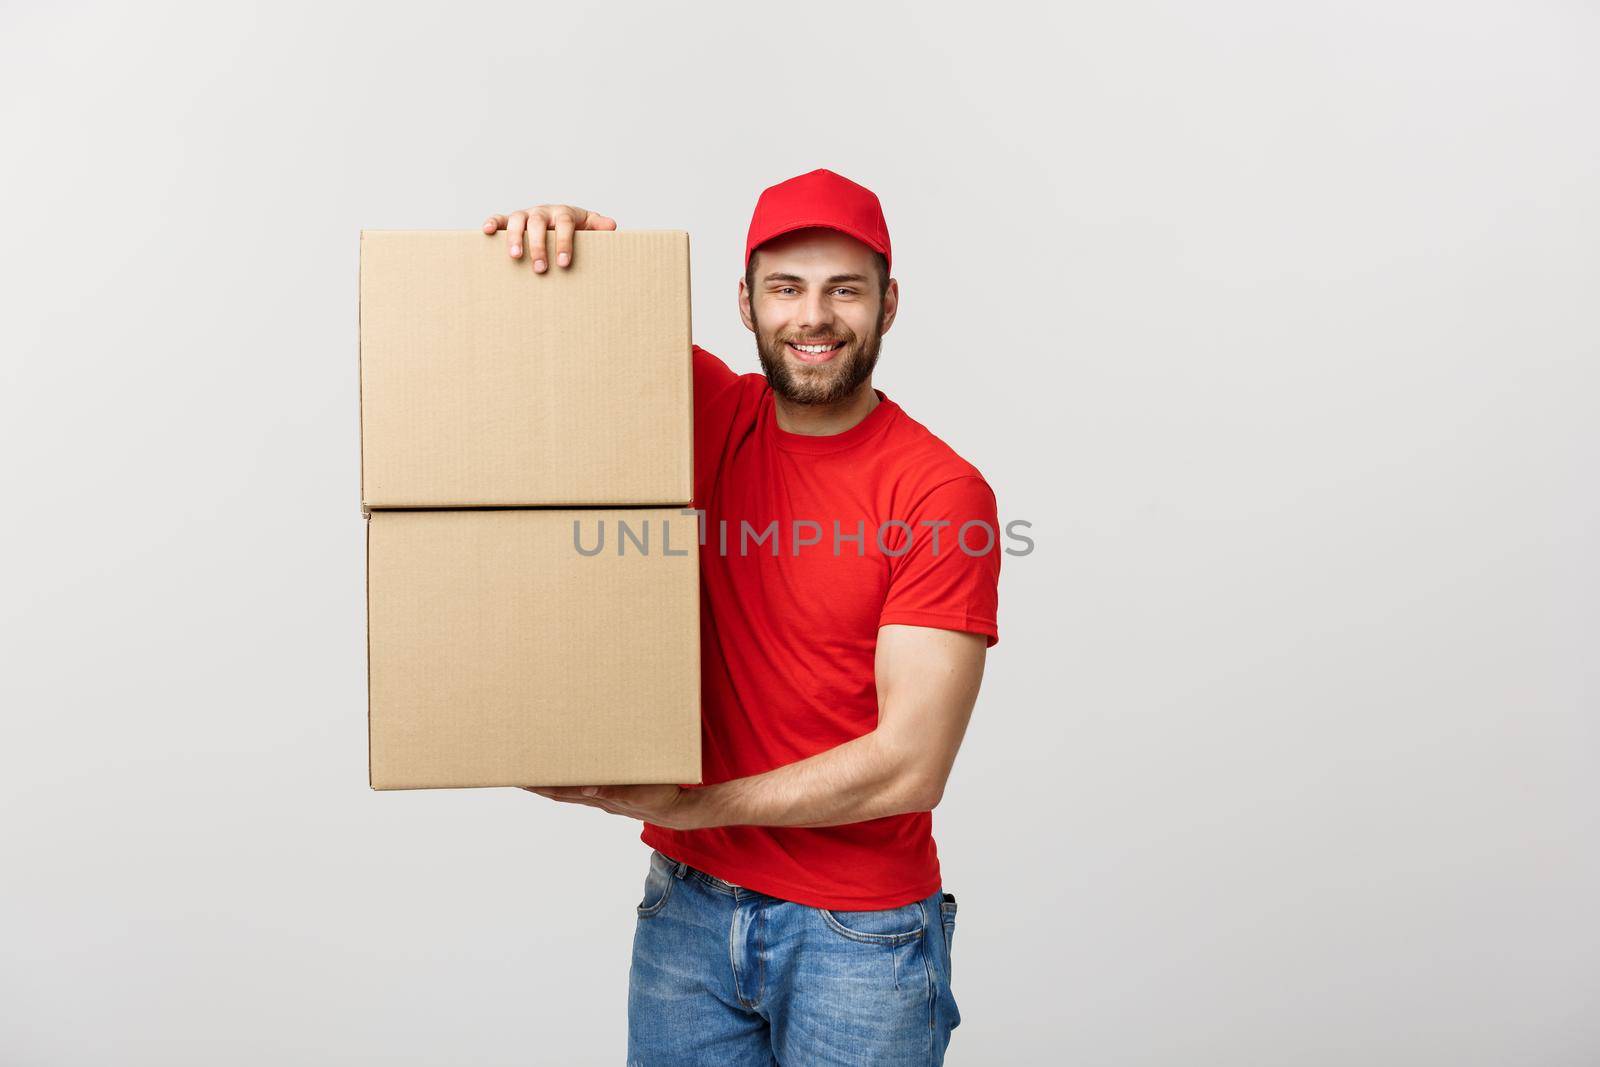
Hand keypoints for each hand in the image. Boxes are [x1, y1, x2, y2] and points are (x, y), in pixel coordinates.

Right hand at [482, 204, 617, 271]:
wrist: (560, 220)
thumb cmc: (576, 229)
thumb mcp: (589, 226)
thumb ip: (598, 226)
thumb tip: (611, 227)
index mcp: (564, 213)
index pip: (565, 224)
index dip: (564, 242)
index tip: (564, 263)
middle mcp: (543, 212)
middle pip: (539, 223)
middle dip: (539, 246)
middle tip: (541, 269)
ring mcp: (526, 215)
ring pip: (518, 220)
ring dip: (515, 237)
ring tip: (515, 256)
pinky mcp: (511, 220)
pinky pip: (500, 218)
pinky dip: (492, 222)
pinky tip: (486, 231)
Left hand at [522, 783, 698, 829]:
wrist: (679, 810)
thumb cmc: (659, 798)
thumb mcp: (637, 794)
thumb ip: (613, 791)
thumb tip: (587, 788)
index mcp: (600, 796)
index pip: (562, 791)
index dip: (541, 786)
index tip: (521, 779)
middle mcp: (598, 799)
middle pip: (561, 792)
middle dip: (539, 785)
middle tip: (518, 775)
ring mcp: (606, 799)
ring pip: (571, 792)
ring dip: (553, 786)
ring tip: (536, 777)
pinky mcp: (615, 796)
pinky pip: (587, 791)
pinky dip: (574, 785)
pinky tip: (573, 779)